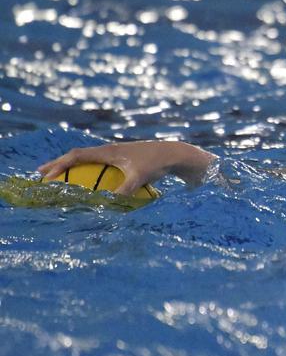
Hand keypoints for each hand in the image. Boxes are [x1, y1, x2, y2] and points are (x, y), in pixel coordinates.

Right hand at [37, 141, 215, 194]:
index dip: (60, 165)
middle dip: (58, 164)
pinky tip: (86, 181)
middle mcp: (109, 150)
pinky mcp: (123, 159)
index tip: (46, 176)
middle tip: (40, 174)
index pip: (77, 155)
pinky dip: (87, 171)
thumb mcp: (139, 178)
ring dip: (71, 167)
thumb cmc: (156, 164)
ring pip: (87, 159)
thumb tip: (107, 204)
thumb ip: (123, 191)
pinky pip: (98, 164)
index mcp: (108, 151)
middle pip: (77, 155)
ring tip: (57, 176)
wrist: (175, 154)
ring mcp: (116, 154)